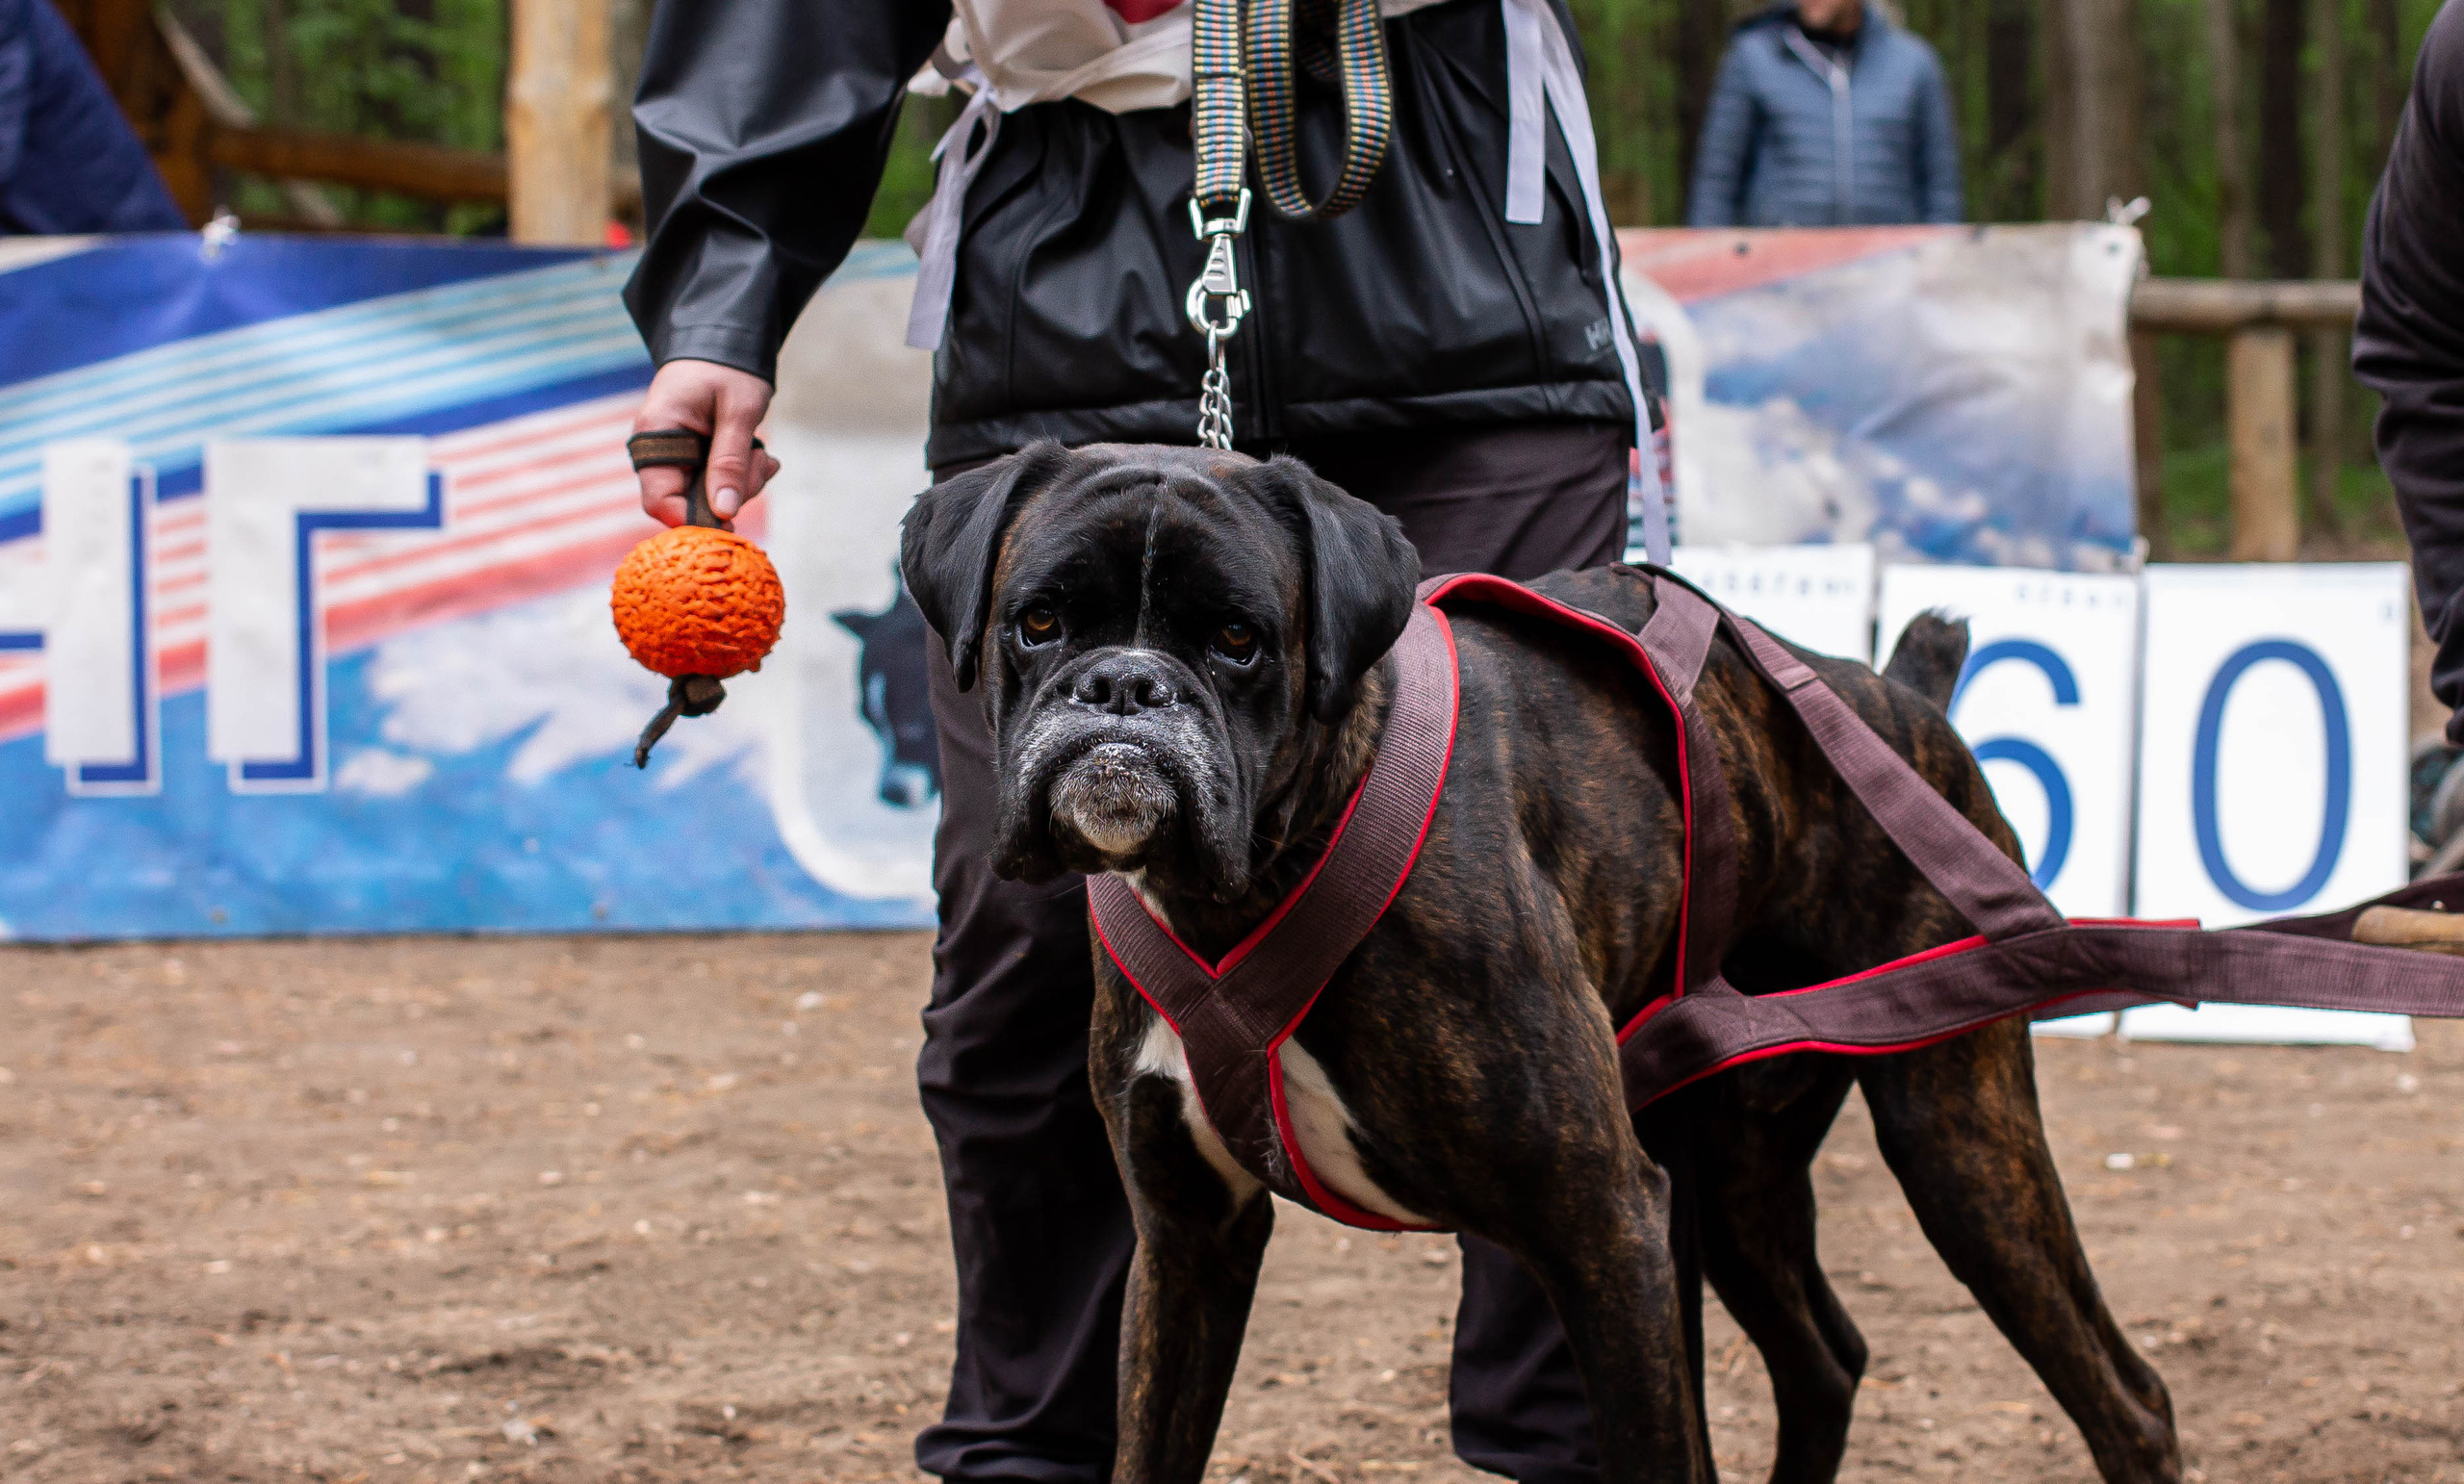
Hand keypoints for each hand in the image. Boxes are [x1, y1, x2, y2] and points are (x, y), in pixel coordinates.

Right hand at [632, 359, 781, 526]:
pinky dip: (742, 474)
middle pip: (688, 501)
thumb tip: (723, 511)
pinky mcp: (694, 457)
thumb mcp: (739, 411)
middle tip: (762, 466)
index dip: (693, 519)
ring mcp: (676, 454)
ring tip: (762, 454)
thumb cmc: (729, 367)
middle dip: (731, 493)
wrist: (726, 339)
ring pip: (708, 495)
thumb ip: (730, 461)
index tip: (730, 521)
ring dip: (743, 482)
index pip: (660, 500)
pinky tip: (759, 454)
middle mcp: (658, 449)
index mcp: (656, 433)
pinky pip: (717, 481)